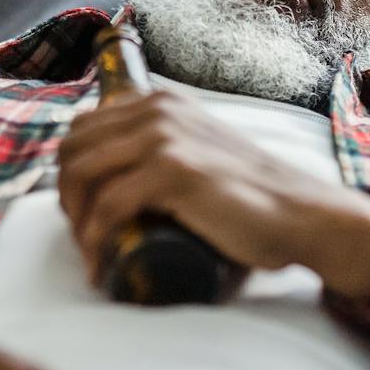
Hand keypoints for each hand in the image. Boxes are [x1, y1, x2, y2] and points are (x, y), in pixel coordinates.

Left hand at [57, 89, 369, 295]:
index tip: (81, 212)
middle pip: (73, 150)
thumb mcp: (199, 152)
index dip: (70, 173)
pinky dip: (95, 242)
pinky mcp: (174, 171)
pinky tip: (99, 267)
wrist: (303, 214)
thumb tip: (124, 176)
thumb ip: (168, 148)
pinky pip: (108, 207)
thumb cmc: (252, 197)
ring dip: (76, 222)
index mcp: (159, 102)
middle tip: (84, 237)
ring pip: (83, 176)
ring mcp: (164, 137)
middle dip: (66, 198)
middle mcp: (157, 110)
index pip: (83, 129)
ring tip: (90, 254)